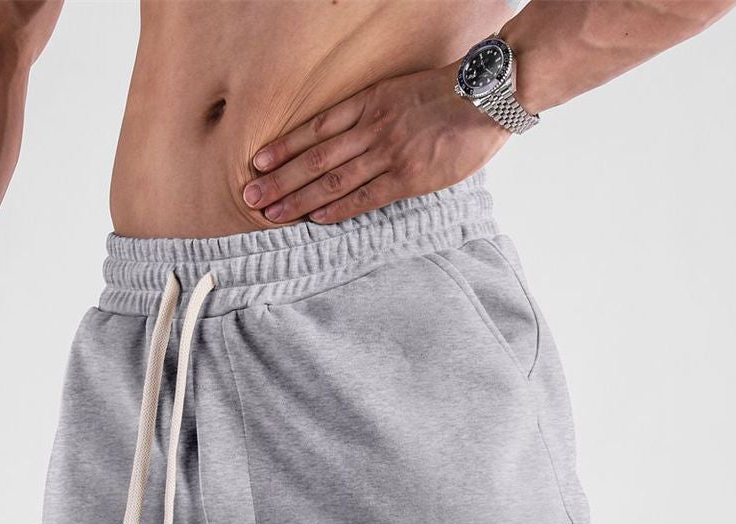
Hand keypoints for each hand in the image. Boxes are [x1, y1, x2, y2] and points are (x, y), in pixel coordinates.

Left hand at [243, 67, 507, 226]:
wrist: (486, 96)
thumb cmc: (450, 94)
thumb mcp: (404, 92)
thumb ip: (378, 113)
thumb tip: (356, 135)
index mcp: (370, 102)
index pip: (316, 128)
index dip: (284, 146)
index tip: (258, 162)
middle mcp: (372, 127)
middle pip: (315, 157)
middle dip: (279, 178)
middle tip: (249, 196)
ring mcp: (388, 153)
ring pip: (332, 179)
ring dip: (297, 198)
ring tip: (270, 212)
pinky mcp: (408, 177)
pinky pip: (364, 197)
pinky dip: (337, 209)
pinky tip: (314, 219)